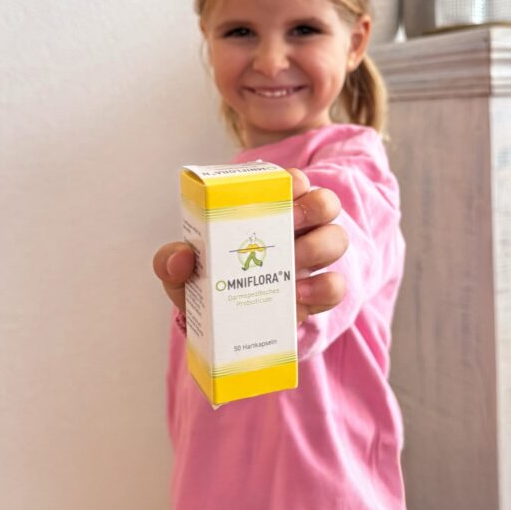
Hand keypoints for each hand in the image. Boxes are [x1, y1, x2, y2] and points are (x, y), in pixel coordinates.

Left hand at [152, 167, 348, 325]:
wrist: (220, 329)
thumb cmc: (207, 285)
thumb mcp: (184, 272)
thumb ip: (173, 261)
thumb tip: (181, 258)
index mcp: (266, 212)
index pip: (291, 182)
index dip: (294, 180)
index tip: (288, 187)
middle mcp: (296, 230)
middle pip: (325, 203)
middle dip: (314, 207)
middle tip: (290, 222)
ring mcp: (311, 261)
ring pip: (337, 239)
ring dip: (319, 247)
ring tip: (291, 266)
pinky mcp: (318, 294)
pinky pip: (337, 286)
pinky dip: (324, 288)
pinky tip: (298, 297)